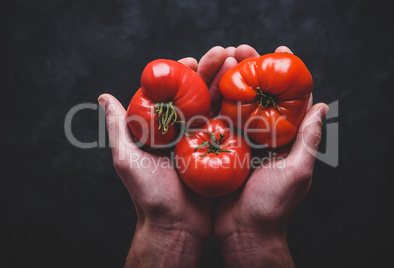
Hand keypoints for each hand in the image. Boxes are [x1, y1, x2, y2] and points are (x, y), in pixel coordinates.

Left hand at [98, 46, 234, 266]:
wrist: (176, 226)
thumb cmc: (148, 195)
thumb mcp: (127, 158)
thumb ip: (119, 126)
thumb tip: (104, 95)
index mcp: (163, 129)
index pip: (173, 94)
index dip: (182, 74)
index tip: (191, 60)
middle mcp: (185, 132)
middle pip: (199, 95)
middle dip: (211, 72)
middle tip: (224, 52)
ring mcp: (205, 141)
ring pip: (218, 106)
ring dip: (228, 84)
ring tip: (239, 62)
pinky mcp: (224, 153)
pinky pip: (232, 128)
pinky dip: (239, 109)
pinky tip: (248, 92)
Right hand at [213, 45, 327, 266]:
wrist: (243, 231)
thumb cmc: (273, 206)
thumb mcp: (297, 171)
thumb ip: (308, 139)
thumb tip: (321, 105)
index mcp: (282, 138)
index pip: (286, 99)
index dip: (285, 73)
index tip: (280, 50)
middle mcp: (259, 135)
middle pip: (256, 94)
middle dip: (250, 68)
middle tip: (242, 48)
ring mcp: (236, 140)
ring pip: (232, 102)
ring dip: (227, 78)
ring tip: (221, 58)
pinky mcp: (216, 148)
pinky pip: (212, 120)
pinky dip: (208, 101)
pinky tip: (201, 83)